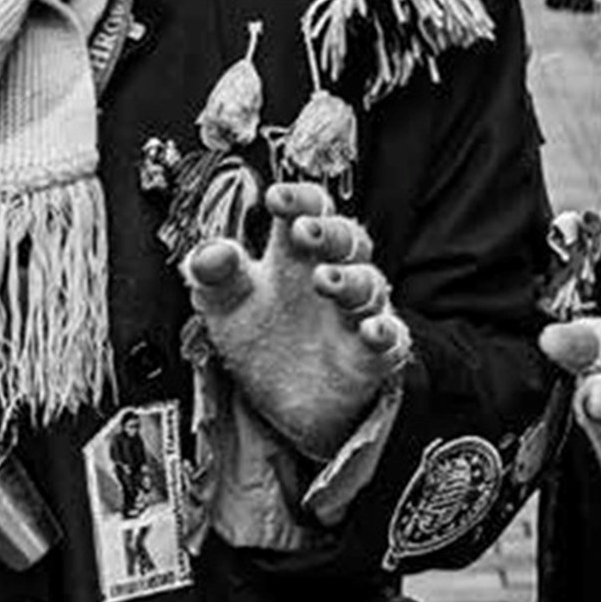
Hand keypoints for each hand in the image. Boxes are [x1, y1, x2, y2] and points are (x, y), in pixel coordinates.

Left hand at [185, 181, 410, 456]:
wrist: (278, 404)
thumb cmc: (258, 337)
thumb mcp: (224, 304)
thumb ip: (212, 274)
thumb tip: (210, 252)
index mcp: (294, 256)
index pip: (308, 212)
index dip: (298, 200)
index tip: (276, 198)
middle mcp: (331, 276)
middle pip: (346, 239)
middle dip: (329, 231)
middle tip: (304, 230)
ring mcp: (354, 315)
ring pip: (369, 284)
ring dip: (352, 278)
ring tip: (325, 280)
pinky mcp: (371, 356)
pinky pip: (390, 337)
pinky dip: (384, 331)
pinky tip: (371, 330)